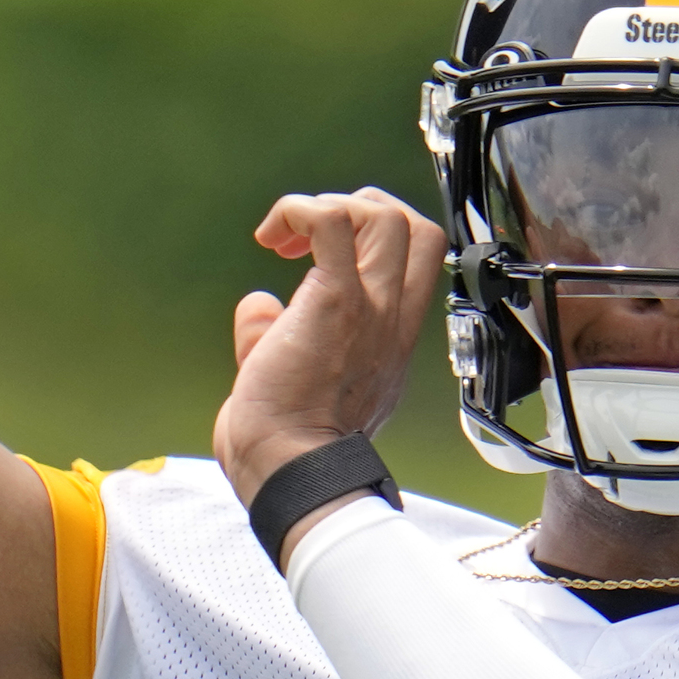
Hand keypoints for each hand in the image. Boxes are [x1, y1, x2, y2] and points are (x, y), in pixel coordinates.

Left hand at [213, 189, 446, 506]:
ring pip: (384, 217)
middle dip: (360, 208)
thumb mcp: (294, 379)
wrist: (290, 471)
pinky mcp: (335, 303)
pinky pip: (331, 223)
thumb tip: (258, 308)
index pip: (420, 261)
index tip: (323, 253)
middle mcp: (391, 321)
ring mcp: (370, 310)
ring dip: (331, 208)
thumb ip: (276, 335)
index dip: (376, 236)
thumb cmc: (288, 447)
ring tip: (290, 235)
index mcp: (390, 341)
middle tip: (312, 235)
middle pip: (414, 227)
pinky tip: (273, 235)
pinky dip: (300, 211)